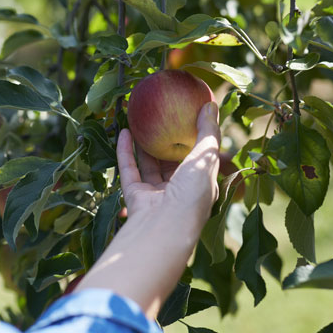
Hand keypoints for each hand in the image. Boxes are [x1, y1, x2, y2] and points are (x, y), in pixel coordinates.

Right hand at [74, 102, 220, 318]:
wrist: (162, 228)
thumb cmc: (191, 194)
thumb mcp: (206, 159)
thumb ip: (208, 132)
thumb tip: (210, 104)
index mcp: (201, 185)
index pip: (200, 159)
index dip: (196, 138)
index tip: (190, 114)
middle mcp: (179, 191)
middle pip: (172, 160)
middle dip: (168, 138)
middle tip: (163, 113)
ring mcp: (155, 193)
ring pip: (149, 163)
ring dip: (144, 142)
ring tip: (140, 118)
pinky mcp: (135, 194)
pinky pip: (129, 168)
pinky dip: (125, 150)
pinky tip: (123, 130)